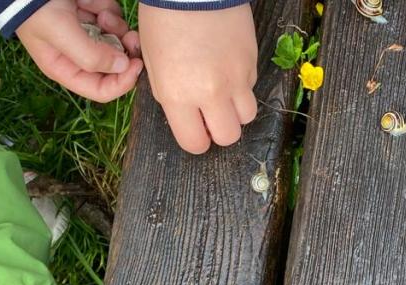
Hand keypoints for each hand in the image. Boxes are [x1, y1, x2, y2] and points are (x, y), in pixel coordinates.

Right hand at [17, 0, 143, 101]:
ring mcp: (88, 35)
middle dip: (126, 51)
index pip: (101, 90)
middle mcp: (79, 55)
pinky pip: (113, 17)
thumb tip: (123, 67)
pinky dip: (107, 9)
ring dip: (116, 26)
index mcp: (66, 69)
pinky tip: (91, 3)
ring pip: (119, 39)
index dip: (122, 82)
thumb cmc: (36, 9)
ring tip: (102, 15)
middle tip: (131, 37)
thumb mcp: (60, 34)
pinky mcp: (93, 15)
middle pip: (116, 66)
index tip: (136, 64)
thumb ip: (91, 56)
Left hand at [138, 3, 257, 153]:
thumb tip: (186, 113)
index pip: (194, 143)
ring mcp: (236, 79)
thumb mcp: (154, 62)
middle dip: (220, 131)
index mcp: (177, 95)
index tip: (196, 131)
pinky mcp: (252, 64)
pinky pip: (251, 88)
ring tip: (224, 93)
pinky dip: (242, 85)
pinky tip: (227, 66)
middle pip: (228, 137)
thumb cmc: (165, 20)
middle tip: (211, 117)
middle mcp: (210, 93)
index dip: (196, 140)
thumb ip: (170, 94)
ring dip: (235, 111)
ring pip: (247, 116)